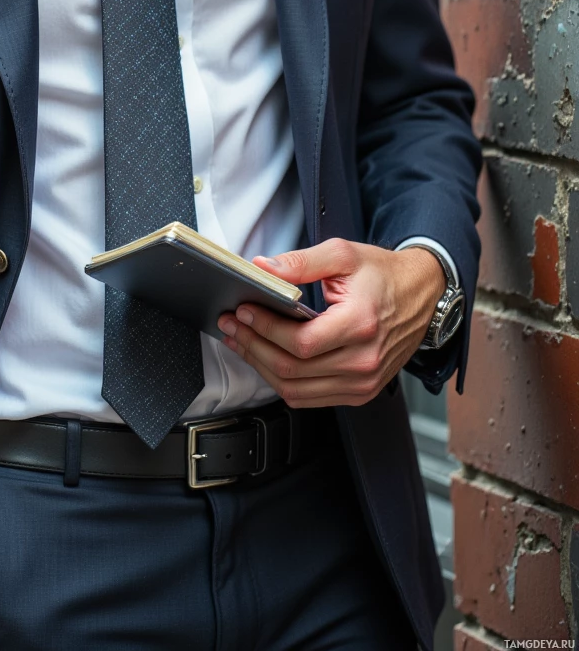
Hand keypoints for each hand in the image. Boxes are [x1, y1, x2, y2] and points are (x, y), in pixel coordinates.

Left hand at [217, 240, 445, 406]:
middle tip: (231, 325)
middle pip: (293, 370)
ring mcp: (363, 382)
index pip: (301, 342)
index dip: (264, 329)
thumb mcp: (343, 254)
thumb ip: (301, 262)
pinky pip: (311, 398)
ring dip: (262, 367)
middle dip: (253, 346)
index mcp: (361, 324)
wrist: (422, 295)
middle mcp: (364, 361)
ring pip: (297, 390)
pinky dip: (283, 382)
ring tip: (241, 342)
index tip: (242, 311)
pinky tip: (266, 359)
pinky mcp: (361, 391)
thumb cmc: (383, 274)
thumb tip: (264, 268)